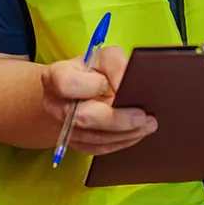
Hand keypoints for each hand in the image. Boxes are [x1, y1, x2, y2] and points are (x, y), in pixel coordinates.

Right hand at [41, 46, 156, 155]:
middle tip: (143, 116)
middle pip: (84, 118)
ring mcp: (63, 127)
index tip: (112, 83)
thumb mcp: (102, 57)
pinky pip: (97, 148)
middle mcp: (56, 105)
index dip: (93, 85)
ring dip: (124, 134)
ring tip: (147, 125)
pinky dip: (119, 142)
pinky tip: (136, 134)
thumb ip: (115, 64)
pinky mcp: (74, 142)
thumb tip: (127, 85)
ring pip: (94, 137)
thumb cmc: (89, 70)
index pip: (69, 84)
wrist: (68, 91)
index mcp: (57, 77)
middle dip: (117, 119)